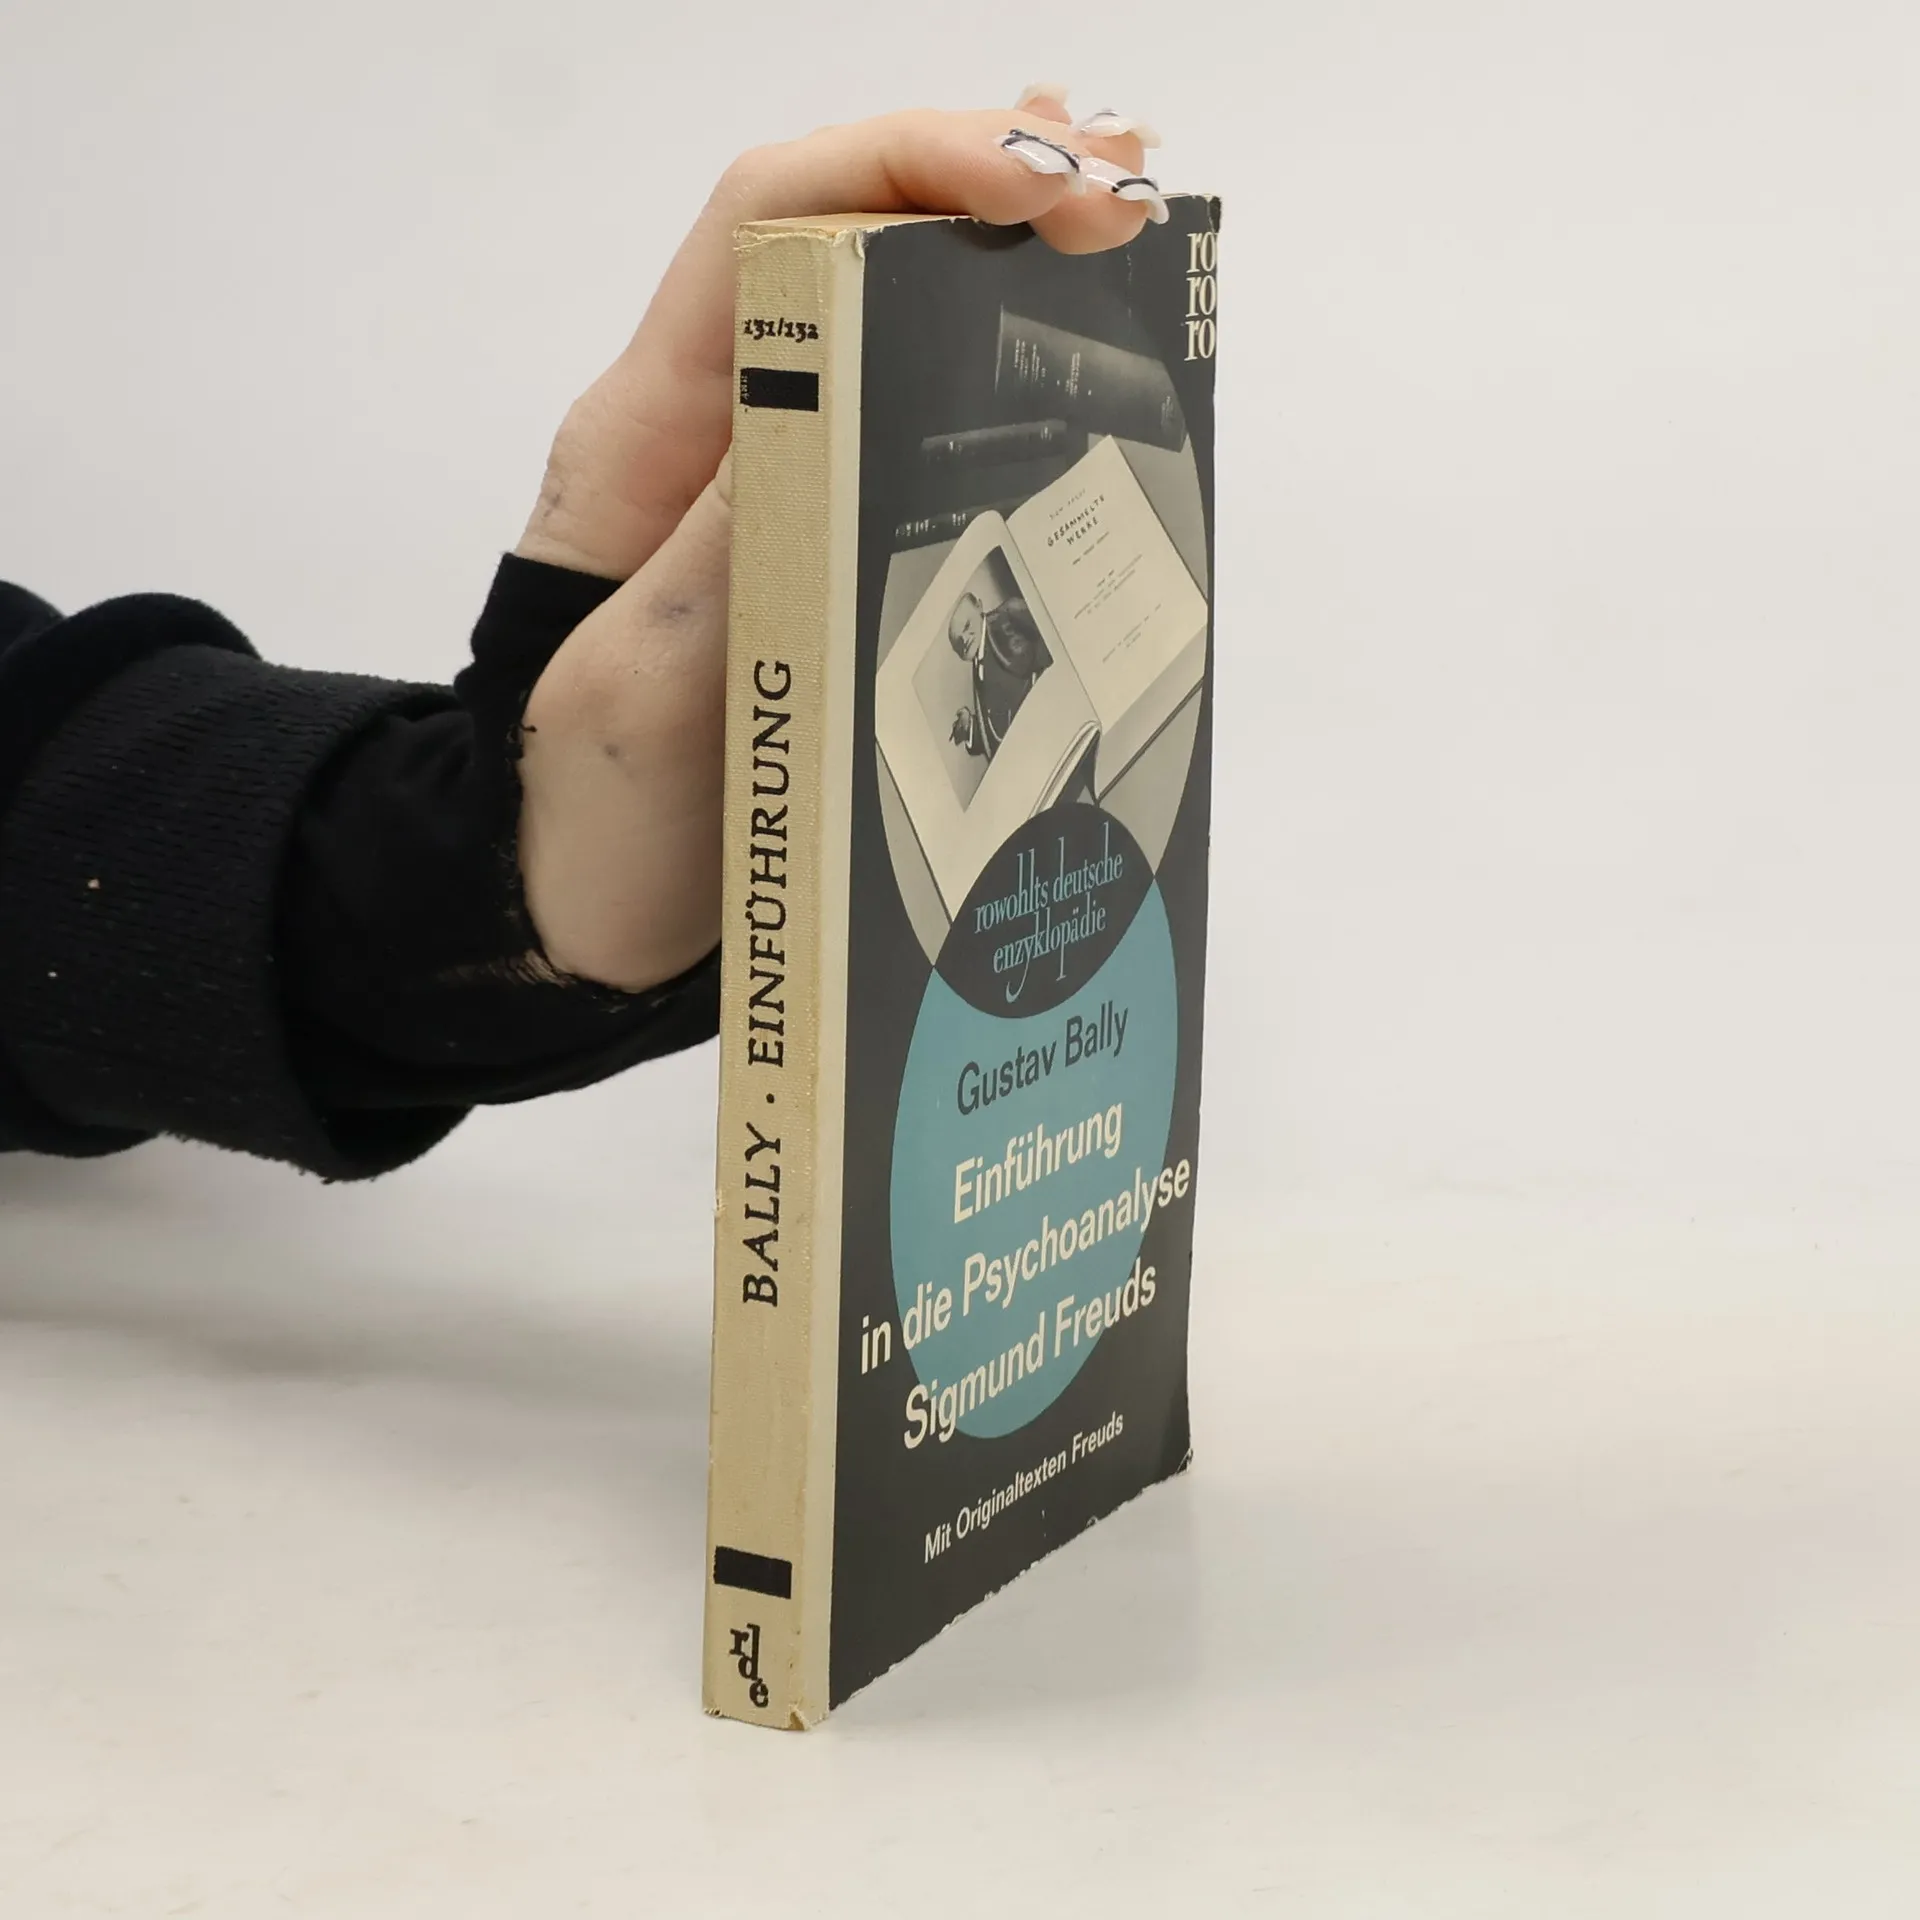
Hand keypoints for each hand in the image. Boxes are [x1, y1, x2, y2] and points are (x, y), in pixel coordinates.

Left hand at [510, 90, 1161, 991]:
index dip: (904, 165)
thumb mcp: (641, 690)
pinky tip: (1088, 362)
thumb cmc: (586, 819)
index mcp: (646, 438)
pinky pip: (915, 436)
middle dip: (982, 184)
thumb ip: (726, 544)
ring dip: (1005, 263)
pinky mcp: (821, 556)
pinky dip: (1002, 379)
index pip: (767, 221)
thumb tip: (833, 386)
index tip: (1036, 181)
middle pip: (844, 240)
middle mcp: (713, 434)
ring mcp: (772, 490)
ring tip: (1130, 235)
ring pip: (889, 326)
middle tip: (1126, 187)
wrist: (573, 917)